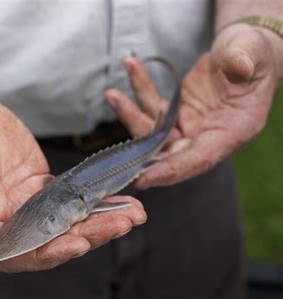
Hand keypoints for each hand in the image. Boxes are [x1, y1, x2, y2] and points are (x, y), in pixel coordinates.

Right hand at [0, 84, 146, 272]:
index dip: (36, 252)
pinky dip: (95, 206)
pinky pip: (69, 204)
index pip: (3, 248)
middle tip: (118, 227)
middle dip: (81, 239)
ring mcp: (20, 205)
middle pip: (42, 243)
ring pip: (62, 227)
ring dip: (98, 225)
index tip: (71, 244)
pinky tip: (123, 200)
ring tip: (134, 216)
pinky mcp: (38, 189)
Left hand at [106, 24, 281, 188]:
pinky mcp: (176, 113)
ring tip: (113, 94)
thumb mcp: (252, 53)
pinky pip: (153, 107)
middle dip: (139, 143)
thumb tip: (238, 65)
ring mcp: (189, 126)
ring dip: (131, 113)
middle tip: (117, 132)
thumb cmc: (253, 55)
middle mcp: (208, 136)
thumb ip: (244, 60)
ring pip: (154, 131)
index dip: (171, 171)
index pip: (199, 159)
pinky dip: (140, 90)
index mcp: (233, 131)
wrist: (243, 50)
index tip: (143, 179)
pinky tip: (132, 68)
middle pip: (167, 151)